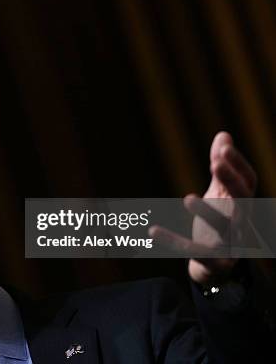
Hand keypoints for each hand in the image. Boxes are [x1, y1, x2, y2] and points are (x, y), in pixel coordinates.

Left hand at [149, 132, 256, 284]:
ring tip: (187, 198)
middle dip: (231, 181)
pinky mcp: (215, 262)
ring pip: (224, 227)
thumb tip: (224, 134)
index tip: (223, 148)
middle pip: (244, 200)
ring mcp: (231, 244)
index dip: (238, 165)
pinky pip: (194, 252)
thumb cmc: (220, 222)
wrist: (217, 266)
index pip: (249, 181)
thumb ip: (221, 169)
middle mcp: (242, 222)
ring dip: (207, 212)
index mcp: (243, 204)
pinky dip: (174, 243)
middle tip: (215, 163)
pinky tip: (152, 231)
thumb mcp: (220, 194)